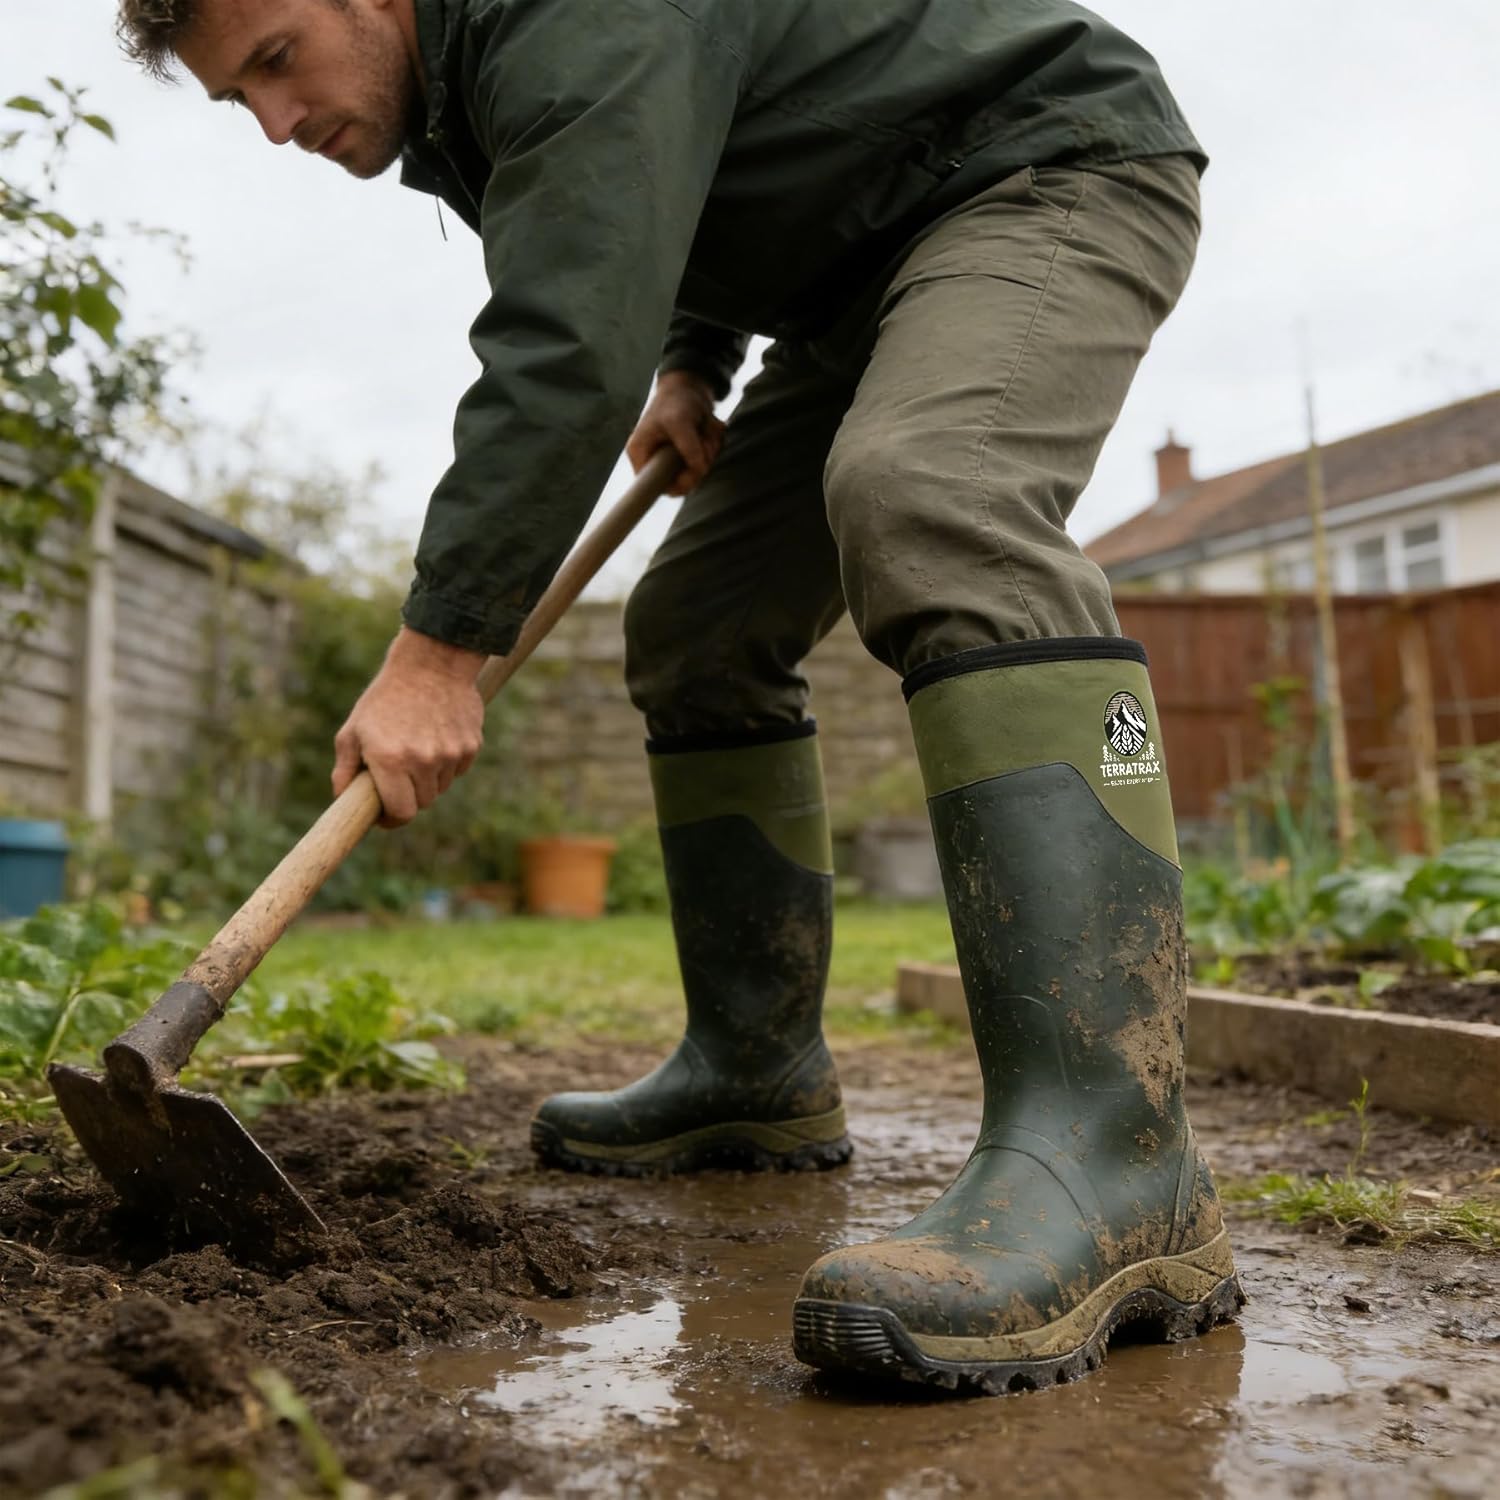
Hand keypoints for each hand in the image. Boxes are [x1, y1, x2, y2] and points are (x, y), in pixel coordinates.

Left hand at [332, 627, 486, 827]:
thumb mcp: (354, 729)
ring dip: (429, 779)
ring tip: (418, 749)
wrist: (432, 663)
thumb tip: (341, 798)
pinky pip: (457, 769)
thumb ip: (345, 768)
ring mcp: (450, 754)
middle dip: (409, 796)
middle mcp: (423, 761)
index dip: (392, 819)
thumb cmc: (386, 697)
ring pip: (441, 787)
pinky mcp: (471, 746)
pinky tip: (436, 736)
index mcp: (390, 760)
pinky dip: (447, 763)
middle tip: (399, 777)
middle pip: (422, 803)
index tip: (386, 815)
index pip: (401, 813)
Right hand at [625, 369, 725, 495]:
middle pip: (681, 482)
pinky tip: (710, 429)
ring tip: (708, 430)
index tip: (695, 471)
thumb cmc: (676, 400)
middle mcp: (654, 459)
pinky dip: (713, 447)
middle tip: (706, 443)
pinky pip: (706, 462)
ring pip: (697, 472)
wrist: (690, 385)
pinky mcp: (688, 454)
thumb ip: (688, 446)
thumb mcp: (678, 421)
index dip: (678, 485)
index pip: (655, 486)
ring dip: (709, 452)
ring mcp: (672, 458)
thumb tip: (699, 470)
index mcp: (641, 454)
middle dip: (699, 464)